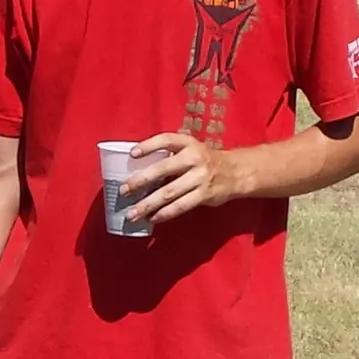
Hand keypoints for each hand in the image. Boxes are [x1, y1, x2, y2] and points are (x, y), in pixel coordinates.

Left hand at [123, 131, 240, 224]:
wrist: (235, 172)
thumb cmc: (203, 161)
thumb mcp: (190, 150)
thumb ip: (170, 157)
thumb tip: (138, 172)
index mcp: (188, 143)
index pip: (166, 140)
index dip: (148, 146)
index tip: (132, 154)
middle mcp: (194, 158)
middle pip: (163, 169)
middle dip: (140, 181)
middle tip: (123, 191)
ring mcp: (200, 177)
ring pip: (169, 192)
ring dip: (148, 204)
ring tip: (132, 213)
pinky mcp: (205, 194)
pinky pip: (181, 206)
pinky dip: (164, 213)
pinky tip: (152, 218)